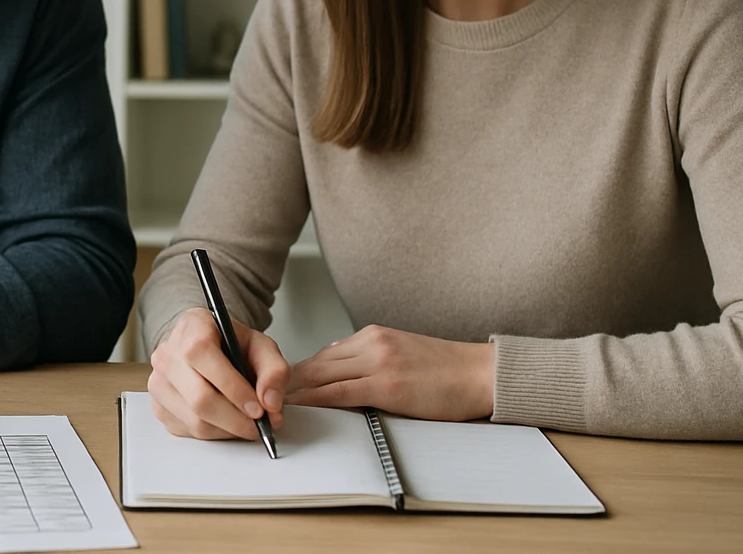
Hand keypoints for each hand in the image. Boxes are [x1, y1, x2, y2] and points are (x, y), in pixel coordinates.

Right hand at [147, 306, 289, 440]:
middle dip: (236, 419)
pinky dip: (214, 434)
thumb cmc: (234, 347)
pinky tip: (227, 422)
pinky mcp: (158, 406)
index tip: (258, 408)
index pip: (202, 354)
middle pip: (199, 397)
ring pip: (194, 420)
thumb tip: (271, 402)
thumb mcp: (261, 347)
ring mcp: (158, 381)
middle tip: (259, 425)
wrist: (213, 351)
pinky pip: (188, 431)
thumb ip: (274, 370)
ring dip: (228, 429)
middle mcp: (168, 353)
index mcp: (192, 326)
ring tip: (246, 423)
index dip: (232, 386)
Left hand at [286, 324, 493, 420]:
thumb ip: (367, 357)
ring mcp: (378, 362)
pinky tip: (299, 407)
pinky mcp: (388, 385)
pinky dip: (315, 400)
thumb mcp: (401, 352)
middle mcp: (371, 343)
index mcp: (374, 335)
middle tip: (262, 397)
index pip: (323, 355)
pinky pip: (340, 392)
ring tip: (270, 405)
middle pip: (315, 363)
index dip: (297, 372)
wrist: (480, 373)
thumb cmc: (446, 370)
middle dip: (287, 382)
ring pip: (321, 376)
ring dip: (294, 392)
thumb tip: (335, 366)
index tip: (278, 386)